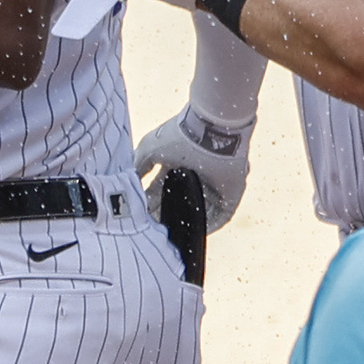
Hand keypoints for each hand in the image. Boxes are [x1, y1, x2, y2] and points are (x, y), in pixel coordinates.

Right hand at [132, 108, 251, 229]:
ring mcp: (216, 184)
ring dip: (188, 221)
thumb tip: (131, 180)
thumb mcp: (149, 148)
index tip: (142, 214)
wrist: (210, 130)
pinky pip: (222, 215)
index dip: (153, 201)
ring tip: (174, 233)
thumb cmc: (180, 135)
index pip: (164, 186)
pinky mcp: (232, 193)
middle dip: (168, 213)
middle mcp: (198, 173)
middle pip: (181, 200)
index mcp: (180, 162)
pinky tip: (197, 232)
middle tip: (155, 227)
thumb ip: (139, 164)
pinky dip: (211, 225)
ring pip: (201, 209)